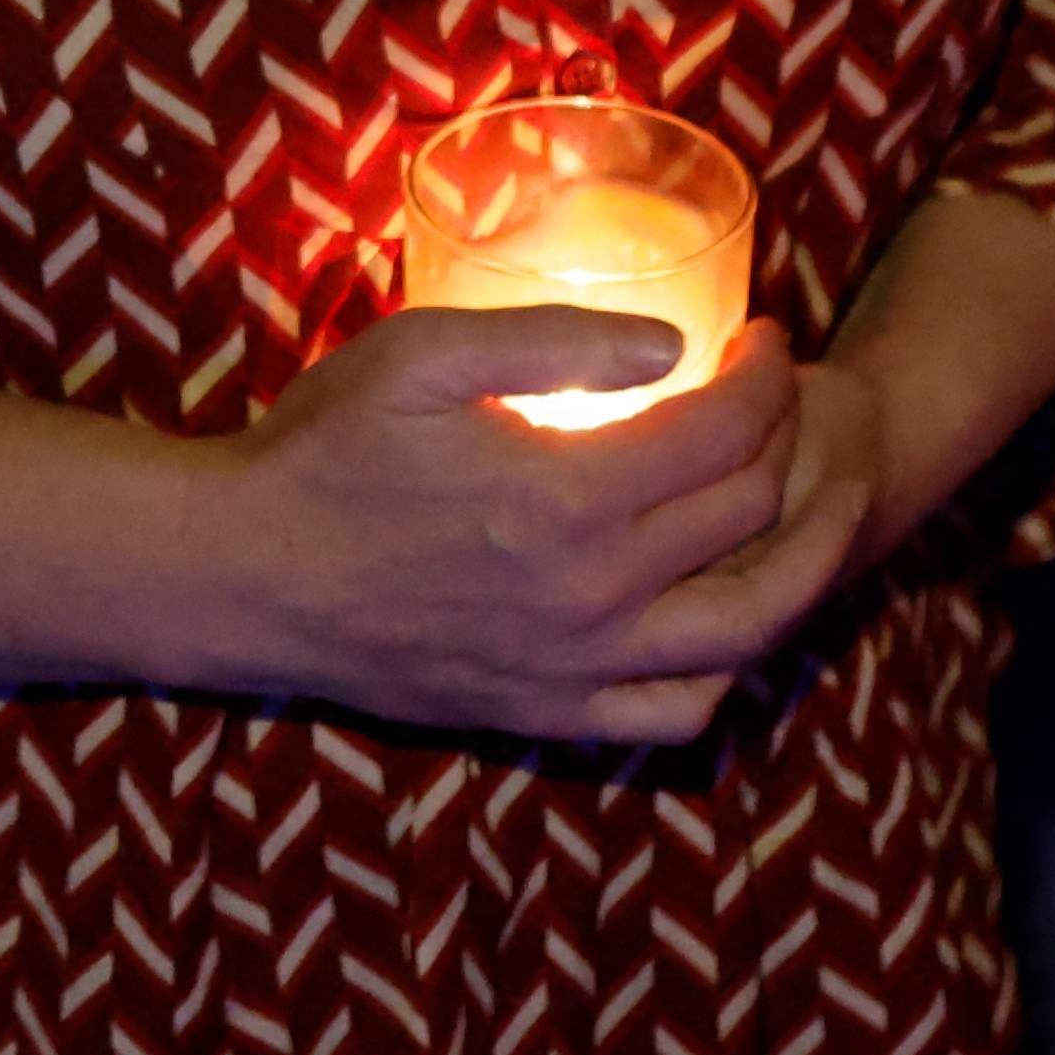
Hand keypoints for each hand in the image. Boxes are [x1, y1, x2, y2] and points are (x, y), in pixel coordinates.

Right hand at [218, 305, 848, 742]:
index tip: (761, 338)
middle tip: (775, 398)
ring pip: (747, 629)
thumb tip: (673, 346)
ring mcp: (575, 669)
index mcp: (570, 497)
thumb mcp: (423, 354)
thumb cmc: (322, 449)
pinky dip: (725, 667)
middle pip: (751, 516)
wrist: (239, 578)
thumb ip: (557, 340)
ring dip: (804, 559)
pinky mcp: (545, 716)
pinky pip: (676, 713)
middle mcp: (593, 596)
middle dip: (787, 439)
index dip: (767, 375)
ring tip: (814, 505)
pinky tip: (722, 616)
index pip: (729, 432)